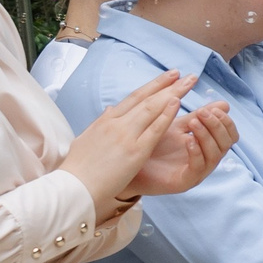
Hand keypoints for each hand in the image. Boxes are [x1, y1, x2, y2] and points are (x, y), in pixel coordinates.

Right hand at [61, 70, 198, 208]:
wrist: (73, 187)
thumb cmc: (79, 168)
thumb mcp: (87, 138)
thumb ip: (102, 123)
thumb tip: (111, 109)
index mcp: (106, 121)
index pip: (134, 98)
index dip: (153, 86)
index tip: (169, 77)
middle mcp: (116, 123)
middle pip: (147, 99)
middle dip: (168, 85)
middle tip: (185, 75)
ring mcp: (126, 136)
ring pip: (152, 109)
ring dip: (173, 94)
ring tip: (189, 83)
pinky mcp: (135, 152)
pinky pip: (154, 130)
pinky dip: (166, 115)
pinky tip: (178, 104)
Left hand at [125, 99, 238, 195]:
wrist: (128, 163)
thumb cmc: (153, 145)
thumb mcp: (177, 126)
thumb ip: (199, 116)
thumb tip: (224, 103)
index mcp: (208, 147)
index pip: (230, 135)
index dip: (225, 121)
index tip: (213, 108)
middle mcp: (206, 160)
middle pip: (227, 144)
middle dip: (217, 126)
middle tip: (203, 113)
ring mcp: (197, 172)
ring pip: (215, 155)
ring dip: (206, 136)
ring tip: (193, 122)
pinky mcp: (184, 182)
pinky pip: (198, 167)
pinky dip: (196, 152)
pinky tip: (188, 140)